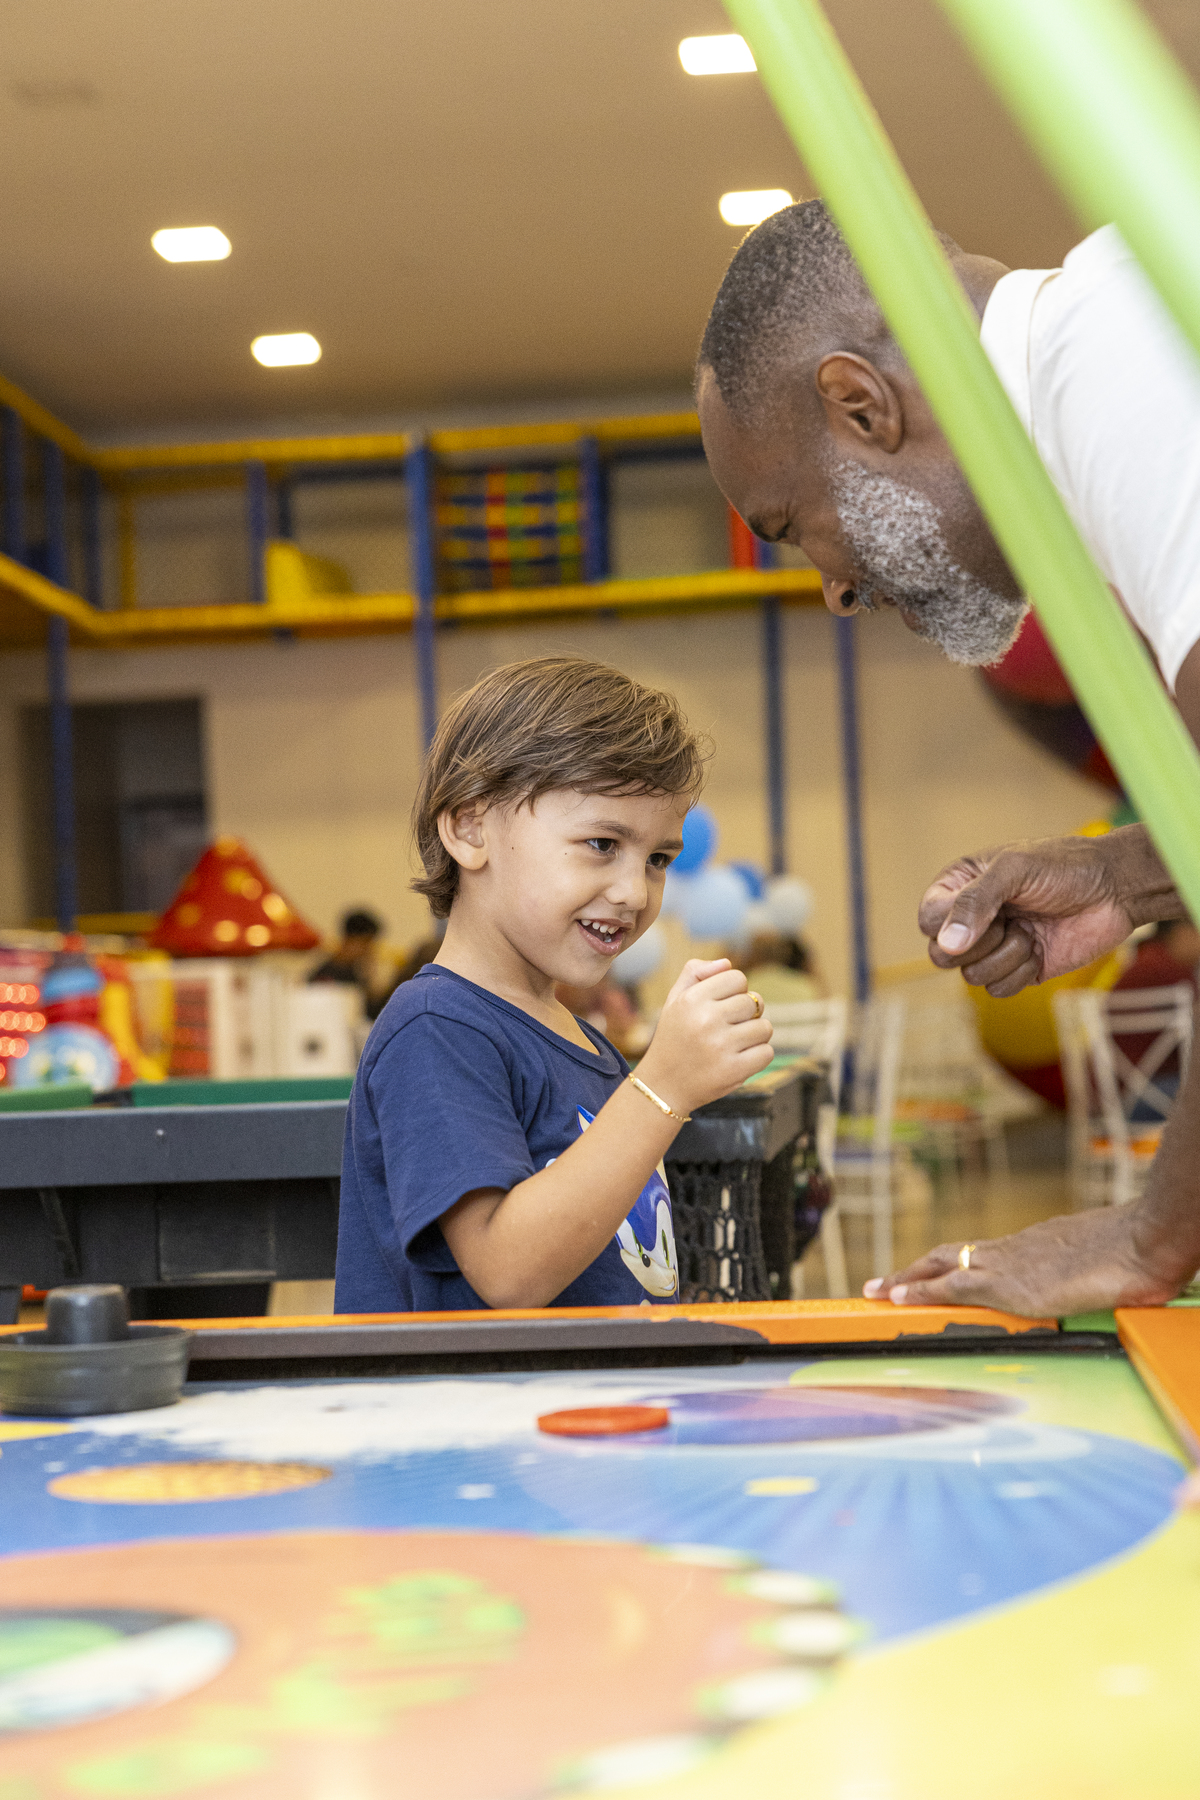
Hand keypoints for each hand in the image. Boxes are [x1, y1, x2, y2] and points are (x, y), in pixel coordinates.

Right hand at [638, 958, 773, 1113]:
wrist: (663, 1085)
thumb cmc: (674, 1038)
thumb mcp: (674, 1000)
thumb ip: (695, 973)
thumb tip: (727, 963)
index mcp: (692, 999)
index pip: (737, 978)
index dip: (735, 991)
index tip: (722, 1006)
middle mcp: (706, 1020)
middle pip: (754, 1001)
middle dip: (747, 1013)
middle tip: (729, 1027)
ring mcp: (721, 1046)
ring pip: (764, 1027)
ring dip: (755, 1035)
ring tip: (734, 1044)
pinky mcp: (734, 1070)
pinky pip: (766, 1052)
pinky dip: (758, 1056)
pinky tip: (739, 1059)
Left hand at [862, 1206, 1184, 1317]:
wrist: (1141, 1242)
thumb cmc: (1133, 1254)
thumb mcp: (1101, 1265)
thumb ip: (1087, 1275)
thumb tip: (1101, 1283)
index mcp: (1032, 1245)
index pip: (981, 1253)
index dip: (952, 1264)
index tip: (932, 1273)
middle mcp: (1012, 1248)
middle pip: (951, 1253)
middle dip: (915, 1269)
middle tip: (883, 1282)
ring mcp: (1006, 1262)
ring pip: (940, 1264)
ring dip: (905, 1278)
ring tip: (875, 1290)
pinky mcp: (1007, 1283)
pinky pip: (950, 1286)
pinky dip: (920, 1291)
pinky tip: (895, 1299)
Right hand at [919, 826, 1177, 997]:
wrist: (1114, 889)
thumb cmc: (1063, 867)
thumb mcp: (1014, 870)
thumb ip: (975, 902)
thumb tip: (947, 945)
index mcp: (960, 886)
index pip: (928, 918)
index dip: (947, 923)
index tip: (985, 912)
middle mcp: (972, 919)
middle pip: (940, 954)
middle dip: (977, 945)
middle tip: (1007, 922)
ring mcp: (994, 947)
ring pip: (970, 976)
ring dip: (1005, 956)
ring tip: (1030, 931)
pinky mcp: (1018, 970)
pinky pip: (998, 990)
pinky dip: (1021, 972)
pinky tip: (1040, 949)